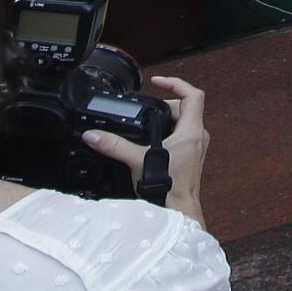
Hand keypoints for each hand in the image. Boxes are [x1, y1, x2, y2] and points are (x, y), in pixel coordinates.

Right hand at [83, 76, 208, 221]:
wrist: (178, 209)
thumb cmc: (168, 187)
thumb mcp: (137, 160)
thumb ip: (114, 145)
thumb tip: (94, 135)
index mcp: (192, 131)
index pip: (193, 95)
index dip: (175, 83)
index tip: (157, 82)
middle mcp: (197, 136)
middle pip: (184, 107)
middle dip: (163, 104)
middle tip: (144, 108)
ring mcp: (195, 146)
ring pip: (181, 121)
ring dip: (163, 118)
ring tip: (144, 121)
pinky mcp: (189, 155)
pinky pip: (179, 134)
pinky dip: (165, 131)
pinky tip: (149, 138)